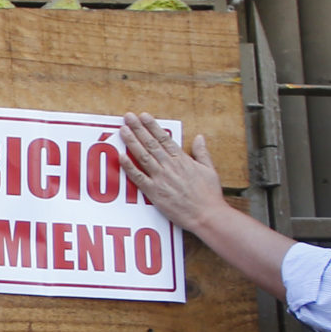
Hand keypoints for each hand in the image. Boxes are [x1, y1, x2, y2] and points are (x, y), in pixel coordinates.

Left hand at [117, 112, 230, 235]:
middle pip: (150, 143)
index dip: (152, 126)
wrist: (207, 215)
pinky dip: (129, 167)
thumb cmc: (209, 195)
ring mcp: (161, 179)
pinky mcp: (155, 193)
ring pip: (143, 156)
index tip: (143, 116)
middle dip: (138, 129)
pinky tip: (120, 156)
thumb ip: (202, 152)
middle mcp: (170, 166)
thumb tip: (199, 137)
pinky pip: (139, 178)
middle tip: (128, 117)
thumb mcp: (209, 169)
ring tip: (123, 130)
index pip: (164, 138)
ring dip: (131, 142)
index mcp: (182, 159)